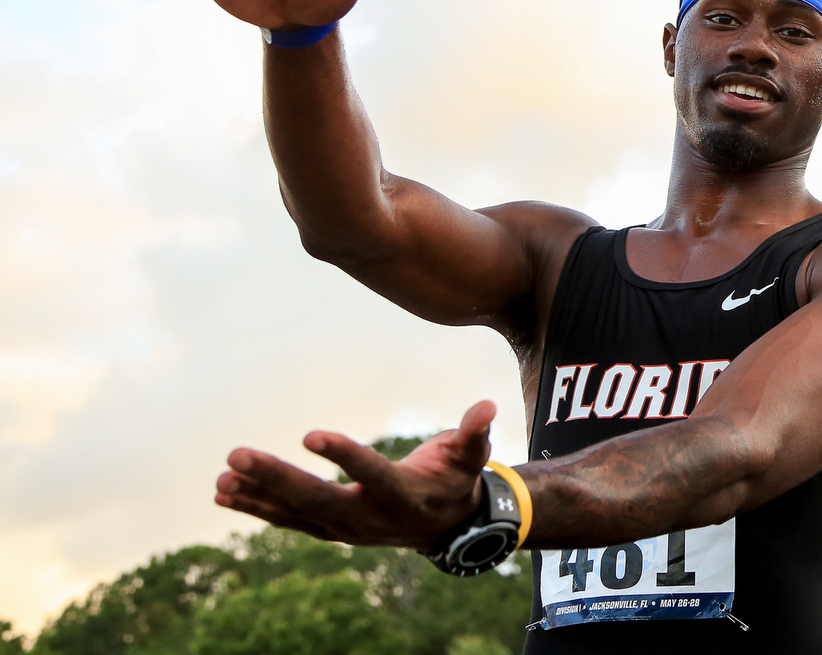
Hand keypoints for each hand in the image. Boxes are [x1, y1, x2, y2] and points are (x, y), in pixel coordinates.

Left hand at [215, 399, 496, 549]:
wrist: (445, 528)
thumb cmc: (457, 479)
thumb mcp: (471, 456)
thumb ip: (474, 432)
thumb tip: (486, 405)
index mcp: (403, 495)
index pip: (370, 474)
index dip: (343, 456)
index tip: (310, 433)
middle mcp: (369, 518)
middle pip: (317, 500)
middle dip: (275, 478)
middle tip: (236, 454)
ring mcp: (345, 528)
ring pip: (295, 514)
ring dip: (256, 496)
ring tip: (221, 478)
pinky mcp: (329, 529)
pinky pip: (287, 520)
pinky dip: (255, 507)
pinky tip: (223, 493)